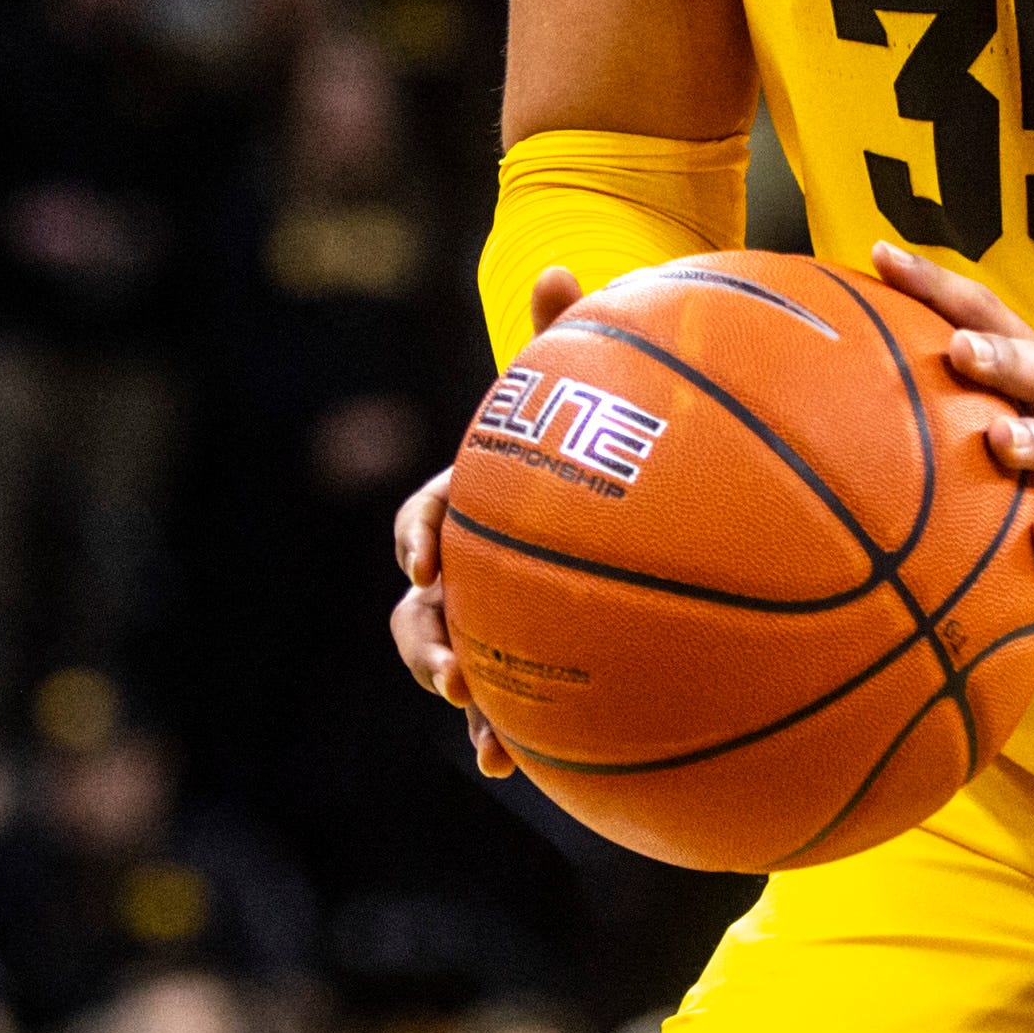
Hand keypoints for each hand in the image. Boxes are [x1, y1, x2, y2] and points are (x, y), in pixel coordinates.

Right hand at [389, 267, 578, 779]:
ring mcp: (492, 617)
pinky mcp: (523, 662)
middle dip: (425, 638)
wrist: (614, 499)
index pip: (427, 513)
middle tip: (451, 664)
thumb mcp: (581, 391)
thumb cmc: (589, 437)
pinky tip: (513, 767)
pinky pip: (500, 703)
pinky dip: (499, 736)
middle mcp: (470, 565)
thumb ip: (568, 332)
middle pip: (419, 605)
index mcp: (472, 500)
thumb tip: (561, 265)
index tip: (429, 557)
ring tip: (481, 730)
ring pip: (448, 659)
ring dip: (454, 692)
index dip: (420, 534)